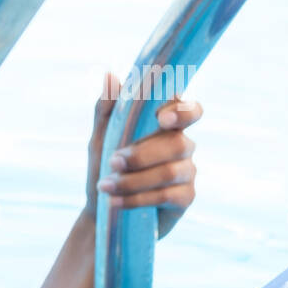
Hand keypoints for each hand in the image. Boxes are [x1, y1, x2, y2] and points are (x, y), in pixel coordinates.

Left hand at [86, 71, 201, 239]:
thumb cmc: (104, 169)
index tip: (160, 119)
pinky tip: (115, 202)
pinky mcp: (185, 198)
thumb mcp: (100, 140)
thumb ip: (107, 110)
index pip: (188, 109)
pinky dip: (137, 198)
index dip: (182, 110)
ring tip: (106, 185)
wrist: (101, 213)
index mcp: (165, 126)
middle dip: (142, 154)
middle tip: (113, 161)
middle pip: (177, 143)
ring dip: (134, 179)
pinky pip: (168, 196)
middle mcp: (182, 146)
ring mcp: (187, 172)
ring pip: (170, 171)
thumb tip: (110, 74)